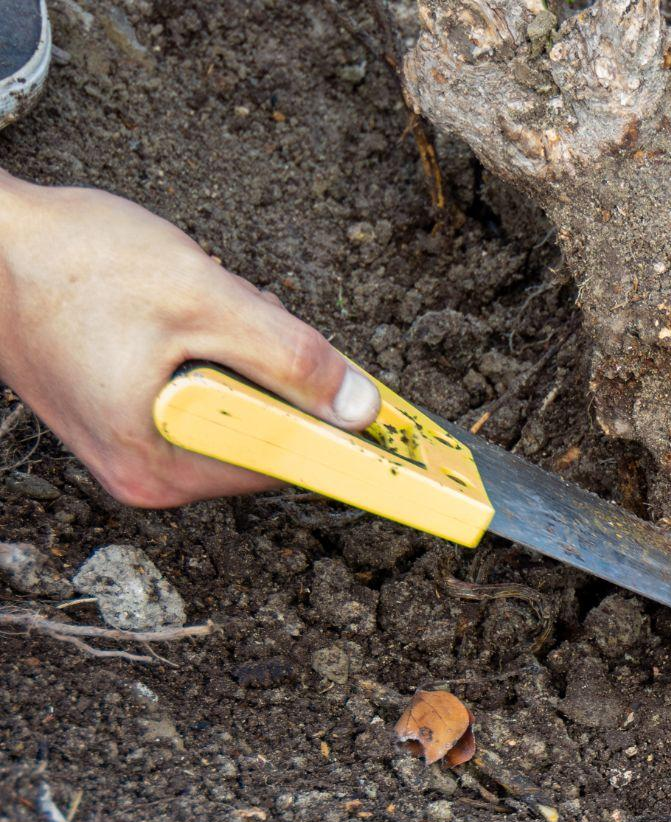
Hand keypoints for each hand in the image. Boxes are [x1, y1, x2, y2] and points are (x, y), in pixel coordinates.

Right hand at [0, 173, 379, 507]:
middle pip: (261, 437)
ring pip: (233, 408)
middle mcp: (144, 475)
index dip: (330, 425)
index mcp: (160, 469)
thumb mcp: (205, 301)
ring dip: (238, 355)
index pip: (283, 466)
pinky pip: (199, 394)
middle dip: (270, 374)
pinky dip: (206, 351)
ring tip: (193, 305)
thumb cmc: (73, 264)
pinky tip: (172, 311)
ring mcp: (130, 448)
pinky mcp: (122, 417)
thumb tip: (362, 410)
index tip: (365, 394)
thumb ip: (291, 360)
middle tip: (242, 314)